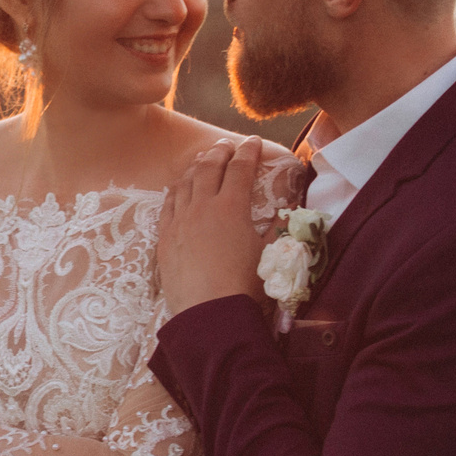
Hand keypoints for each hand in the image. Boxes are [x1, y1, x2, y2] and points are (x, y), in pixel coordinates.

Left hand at [160, 140, 267, 315]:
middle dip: (220, 153)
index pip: (241, 169)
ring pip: (186, 183)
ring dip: (196, 167)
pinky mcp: (165, 238)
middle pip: (209, 168)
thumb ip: (279, 230)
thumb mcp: (269, 255)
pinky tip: (178, 188)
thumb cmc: (245, 286)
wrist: (210, 313)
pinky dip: (175, 190)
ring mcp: (180, 221)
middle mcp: (203, 207)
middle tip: (226, 145)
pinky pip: (168, 205)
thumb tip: (290, 213)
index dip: (248, 152)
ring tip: (202, 160)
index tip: (253, 142)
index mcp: (232, 207)